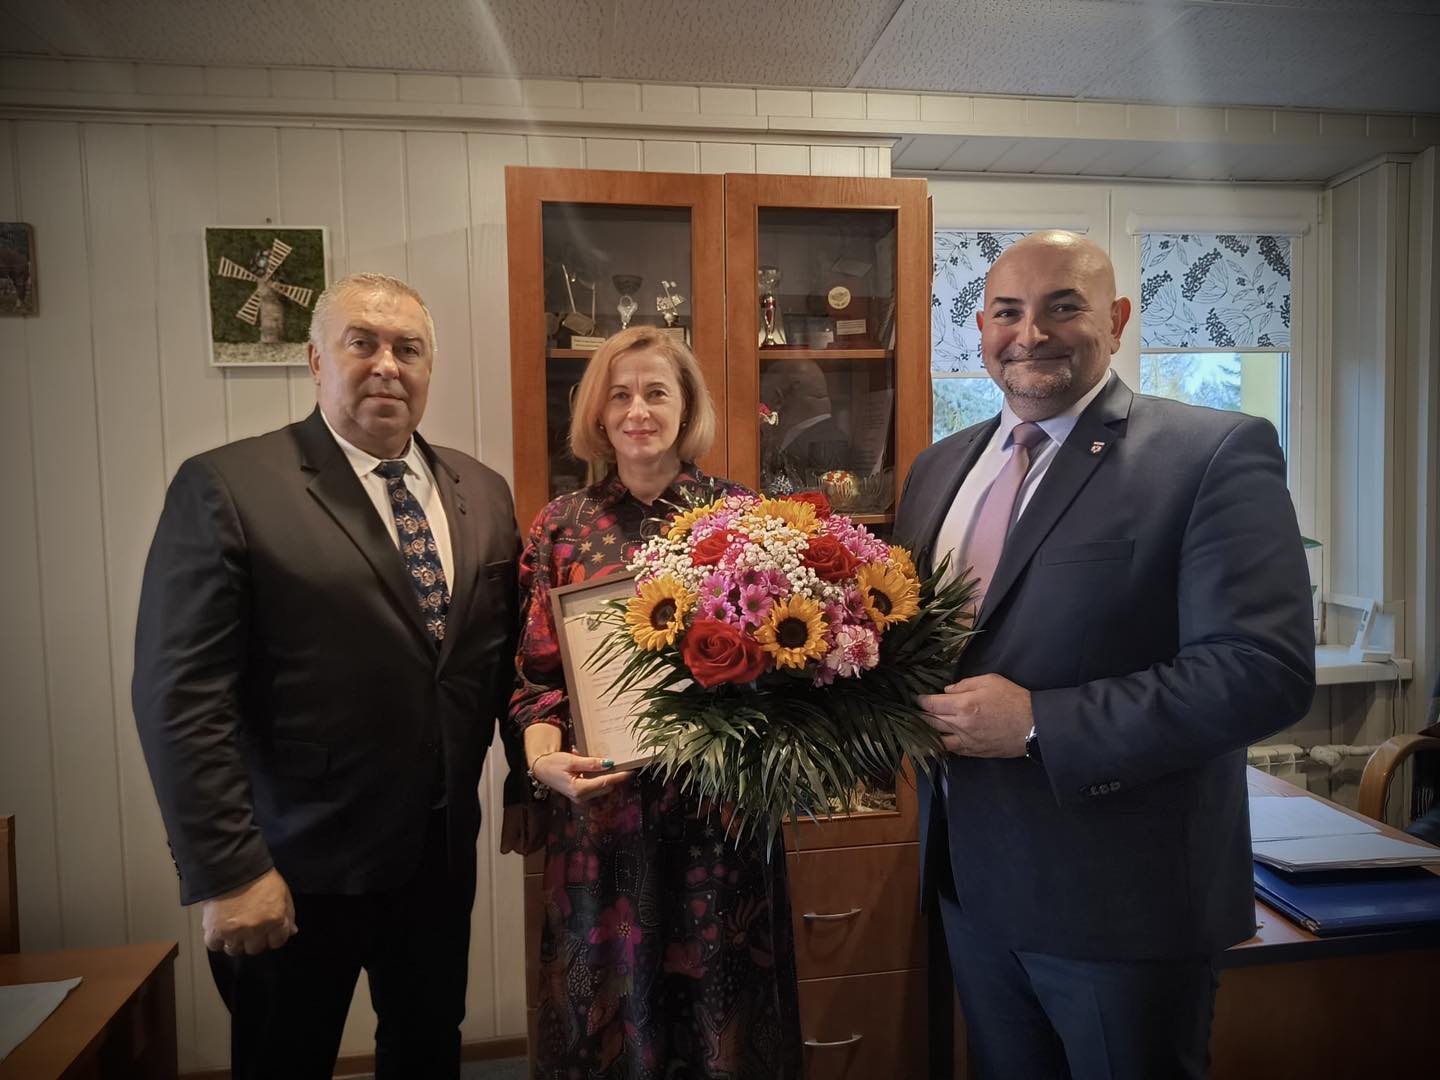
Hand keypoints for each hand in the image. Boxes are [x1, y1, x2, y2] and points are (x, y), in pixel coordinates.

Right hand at [201, 868, 296, 955]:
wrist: (232, 866)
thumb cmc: (259, 876)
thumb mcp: (282, 892)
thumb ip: (288, 914)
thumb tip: (291, 931)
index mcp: (275, 919)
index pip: (278, 942)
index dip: (272, 937)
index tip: (267, 932)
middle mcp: (256, 929)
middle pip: (255, 949)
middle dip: (253, 940)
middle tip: (248, 928)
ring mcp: (235, 932)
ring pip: (235, 950)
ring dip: (234, 941)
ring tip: (232, 928)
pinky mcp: (216, 930)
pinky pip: (215, 946)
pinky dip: (216, 939)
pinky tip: (218, 929)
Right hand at [531, 751, 632, 803]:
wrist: (541, 769)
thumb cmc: (554, 763)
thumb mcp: (572, 761)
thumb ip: (590, 763)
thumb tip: (608, 763)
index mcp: (579, 789)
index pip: (605, 782)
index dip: (619, 776)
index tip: (630, 771)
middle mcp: (581, 797)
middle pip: (606, 786)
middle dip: (614, 776)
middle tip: (621, 763)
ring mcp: (581, 798)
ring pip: (602, 787)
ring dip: (606, 777)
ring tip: (604, 763)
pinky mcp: (580, 795)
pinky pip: (595, 787)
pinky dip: (598, 778)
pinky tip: (594, 768)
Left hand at [918, 673, 1033, 757]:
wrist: (1034, 725)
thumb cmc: (1013, 699)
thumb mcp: (989, 681)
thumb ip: (964, 684)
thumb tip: (946, 692)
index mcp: (963, 705)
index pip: (931, 705)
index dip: (920, 701)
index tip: (915, 698)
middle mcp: (961, 726)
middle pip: (930, 722)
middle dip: (919, 716)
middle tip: (912, 712)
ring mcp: (966, 742)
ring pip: (937, 740)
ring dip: (926, 734)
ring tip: (918, 729)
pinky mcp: (974, 752)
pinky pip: (951, 750)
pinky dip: (940, 745)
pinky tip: (935, 741)